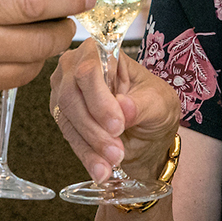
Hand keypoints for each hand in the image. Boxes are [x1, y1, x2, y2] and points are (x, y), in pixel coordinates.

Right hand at [50, 39, 179, 183]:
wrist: (148, 131)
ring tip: (114, 161)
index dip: (99, 100)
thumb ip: (140, 105)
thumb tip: (122, 108)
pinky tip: (101, 169)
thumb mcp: (159, 103)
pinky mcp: (62, 116)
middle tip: (117, 150)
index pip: (89, 70)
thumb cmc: (153, 105)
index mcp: (102, 51)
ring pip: (68, 119)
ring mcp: (64, 91)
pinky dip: (87, 156)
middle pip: (72, 96)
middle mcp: (76, 66)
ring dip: (92, 145)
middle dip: (95, 128)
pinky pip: (69, 137)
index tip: (117, 124)